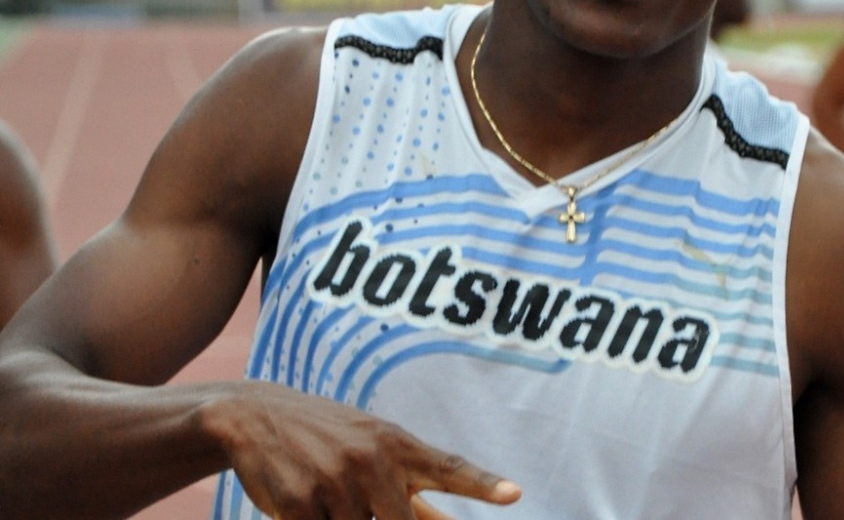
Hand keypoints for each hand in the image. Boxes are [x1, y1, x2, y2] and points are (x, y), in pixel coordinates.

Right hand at [209, 381, 521, 519]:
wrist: (255, 416)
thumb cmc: (330, 440)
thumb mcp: (375, 454)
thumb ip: (416, 496)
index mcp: (398, 445)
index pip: (448, 467)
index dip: (482, 484)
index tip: (514, 494)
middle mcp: (373, 459)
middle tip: (348, 486)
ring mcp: (337, 479)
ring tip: (322, 492)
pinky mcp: (300, 502)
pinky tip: (299, 499)